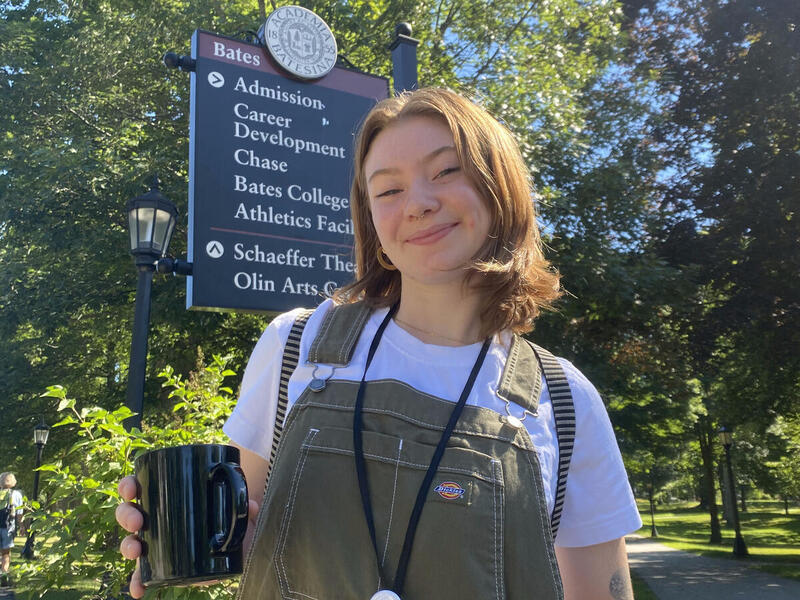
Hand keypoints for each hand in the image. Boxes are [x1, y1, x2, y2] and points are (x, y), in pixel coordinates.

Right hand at [116, 476, 260, 597]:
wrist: (240, 545)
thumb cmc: (233, 519)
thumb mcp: (241, 510)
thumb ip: (246, 506)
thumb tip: (249, 505)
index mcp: (170, 498)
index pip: (143, 487)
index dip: (129, 486)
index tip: (131, 488)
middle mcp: (159, 520)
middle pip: (132, 514)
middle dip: (127, 515)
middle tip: (137, 521)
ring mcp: (159, 544)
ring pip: (132, 542)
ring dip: (127, 546)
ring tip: (136, 550)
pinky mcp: (165, 567)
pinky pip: (144, 575)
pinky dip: (138, 582)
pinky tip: (138, 591)